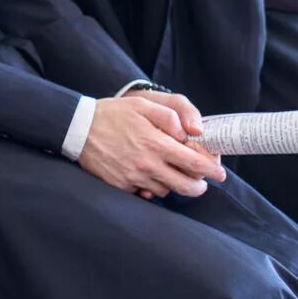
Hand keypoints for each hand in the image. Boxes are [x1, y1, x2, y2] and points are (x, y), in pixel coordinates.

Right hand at [77, 93, 224, 198]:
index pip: (193, 163)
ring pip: (166, 190)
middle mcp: (147, 164)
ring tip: (171, 173)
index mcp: (155, 143)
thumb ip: (170, 116)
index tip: (219, 172)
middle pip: (185, 186)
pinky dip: (152, 187)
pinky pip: (145, 193)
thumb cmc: (112, 114)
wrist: (78, 129)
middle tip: (203, 183)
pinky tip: (149, 176)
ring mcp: (133, 178)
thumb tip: (190, 132)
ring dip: (174, 184)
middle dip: (199, 186)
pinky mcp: (121, 186)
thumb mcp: (142, 105)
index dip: (211, 170)